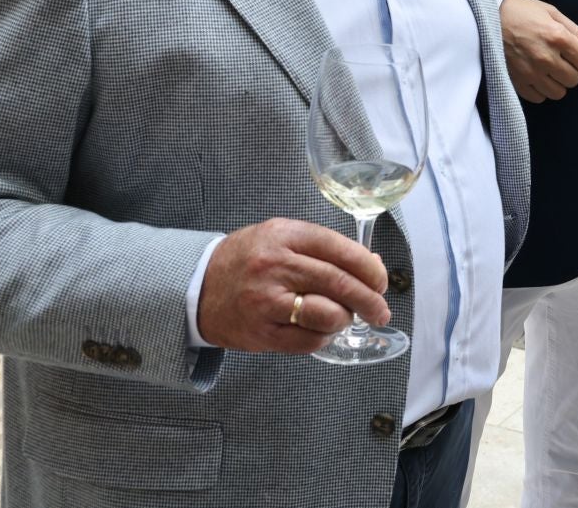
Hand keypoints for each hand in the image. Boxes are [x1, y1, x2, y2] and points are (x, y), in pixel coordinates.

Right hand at [196, 218, 389, 353]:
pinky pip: (309, 341)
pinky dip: (324, 337)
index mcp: (284, 236)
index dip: (370, 268)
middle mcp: (276, 266)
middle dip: (369, 299)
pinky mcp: (261, 333)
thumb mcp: (281, 237)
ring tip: (345, 318)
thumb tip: (372, 262)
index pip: (340, 249)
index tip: (381, 281)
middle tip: (381, 310)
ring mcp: (267, 302)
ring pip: (328, 314)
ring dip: (346, 320)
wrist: (196, 287)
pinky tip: (322, 330)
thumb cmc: (247, 260)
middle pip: (339, 283)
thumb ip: (324, 247)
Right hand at [499, 0, 577, 101]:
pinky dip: (540, 90)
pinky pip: (538, 97)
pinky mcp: (516, 81)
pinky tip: (536, 77)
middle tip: (559, 60)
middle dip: (570, 70)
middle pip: (573, 79)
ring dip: (556, 82)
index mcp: (557, 37)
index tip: (572, 52)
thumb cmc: (520, 10)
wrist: (487, 15)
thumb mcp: (551, 12)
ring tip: (548, 70)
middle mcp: (545, 57)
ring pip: (558, 93)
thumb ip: (575, 32)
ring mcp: (530, 72)